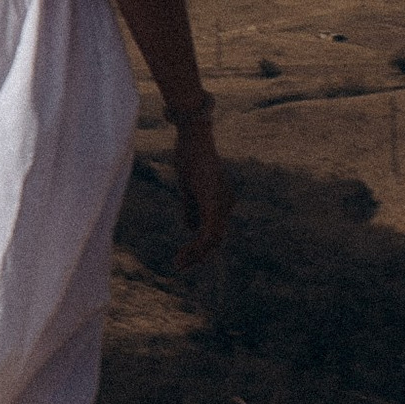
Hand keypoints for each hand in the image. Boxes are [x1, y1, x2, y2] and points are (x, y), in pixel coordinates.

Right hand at [172, 117, 229, 268]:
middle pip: (216, 238)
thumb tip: (190, 229)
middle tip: (179, 266)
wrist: (192, 137)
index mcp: (222, 200)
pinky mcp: (214, 202)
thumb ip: (191, 208)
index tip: (183, 257)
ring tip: (178, 264)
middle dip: (198, 255)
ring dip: (195, 254)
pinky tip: (182, 254)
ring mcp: (222, 202)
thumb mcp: (188, 187)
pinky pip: (209, 232)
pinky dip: (196, 246)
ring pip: (213, 239)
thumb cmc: (189, 156)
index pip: (215, 230)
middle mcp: (227, 203)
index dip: (200, 247)